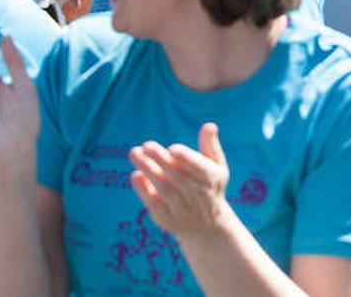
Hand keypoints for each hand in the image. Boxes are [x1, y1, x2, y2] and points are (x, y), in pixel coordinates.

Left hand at [129, 122, 230, 237]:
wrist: (206, 225)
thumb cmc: (209, 185)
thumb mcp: (216, 166)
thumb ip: (210, 146)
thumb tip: (209, 125)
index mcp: (212, 179)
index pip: (200, 169)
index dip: (186, 159)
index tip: (173, 148)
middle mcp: (199, 196)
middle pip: (178, 177)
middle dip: (161, 160)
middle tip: (146, 145)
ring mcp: (182, 209)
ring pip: (163, 189)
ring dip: (148, 171)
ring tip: (134, 153)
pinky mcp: (166, 219)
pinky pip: (153, 204)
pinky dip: (143, 190)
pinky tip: (135, 175)